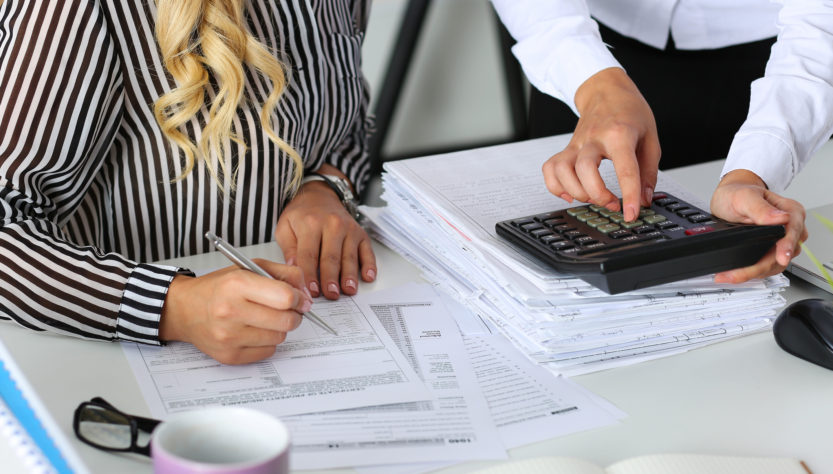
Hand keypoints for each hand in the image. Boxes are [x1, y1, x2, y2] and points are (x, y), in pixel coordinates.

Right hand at [160, 260, 310, 364]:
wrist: (184, 309)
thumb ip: (284, 274)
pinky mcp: (230, 356)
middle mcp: (231, 312)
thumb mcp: (249, 268)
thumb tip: (306, 294)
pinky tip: (254, 331)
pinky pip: (268, 352)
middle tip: (287, 310)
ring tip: (264, 318)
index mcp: (237, 285)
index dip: (299, 298)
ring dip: (279, 328)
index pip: (285, 297)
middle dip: (294, 315)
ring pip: (279, 338)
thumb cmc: (219, 287)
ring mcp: (229, 337)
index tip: (299, 298)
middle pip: (286, 321)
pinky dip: (267, 342)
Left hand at [275, 166, 376, 299]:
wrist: (319, 196)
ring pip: (349, 256)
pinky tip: (368, 276)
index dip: (310, 275)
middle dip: (330, 278)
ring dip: (349, 275)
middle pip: (331, 257)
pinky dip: (369, 264)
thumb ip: (288, 249)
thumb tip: (294, 269)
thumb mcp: (285, 227)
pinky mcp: (361, 234)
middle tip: (330, 295)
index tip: (310, 291)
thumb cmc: (302, 215)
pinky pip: (367, 251)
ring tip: (348, 290)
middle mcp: (332, 225)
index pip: (309, 255)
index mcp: (310, 224)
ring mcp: (349, 229)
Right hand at [542, 67, 660, 220]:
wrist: (606, 90)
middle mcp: (594, 138)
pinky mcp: (566, 149)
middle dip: (598, 195)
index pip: (624, 169)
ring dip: (577, 192)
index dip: (629, 195)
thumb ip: (648, 171)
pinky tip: (570, 192)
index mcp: (620, 134)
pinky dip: (556, 186)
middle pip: (585, 170)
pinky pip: (550, 170)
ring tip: (593, 197)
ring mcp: (576, 143)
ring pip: (563, 171)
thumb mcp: (650, 138)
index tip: (631, 214)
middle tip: (612, 203)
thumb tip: (643, 198)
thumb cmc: (629, 112)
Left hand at [710, 169, 807, 282]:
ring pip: (775, 265)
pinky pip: (766, 267)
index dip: (787, 246)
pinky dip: (751, 272)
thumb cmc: (738, 194)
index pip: (793, 232)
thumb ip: (760, 208)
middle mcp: (790, 228)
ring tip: (731, 275)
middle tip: (738, 274)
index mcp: (790, 212)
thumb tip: (780, 218)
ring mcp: (782, 242)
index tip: (781, 257)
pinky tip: (736, 273)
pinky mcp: (771, 252)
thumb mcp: (745, 197)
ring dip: (753, 273)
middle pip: (784, 254)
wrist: (728, 199)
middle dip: (761, 267)